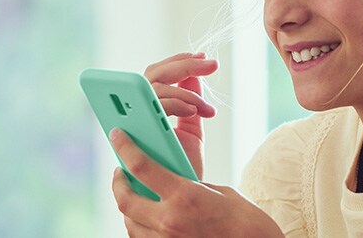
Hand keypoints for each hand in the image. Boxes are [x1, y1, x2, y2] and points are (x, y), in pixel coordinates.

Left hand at [110, 129, 283, 237]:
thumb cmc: (244, 220)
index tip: (118, 137)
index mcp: (185, 196)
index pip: (142, 167)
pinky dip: (140, 226)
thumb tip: (170, 181)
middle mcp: (170, 221)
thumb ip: (188, 185)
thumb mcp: (217, 192)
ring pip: (129, 223)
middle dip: (118, 183)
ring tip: (135, 194)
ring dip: (128, 207)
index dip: (125, 148)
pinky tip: (148, 217)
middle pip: (125, 199)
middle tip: (120, 172)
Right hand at [144, 52, 216, 178]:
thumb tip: (194, 76)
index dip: (174, 62)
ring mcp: (133, 126)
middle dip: (181, 64)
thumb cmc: (184, 168)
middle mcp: (134, 116)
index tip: (200, 56)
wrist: (186, 201)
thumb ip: (191, 105)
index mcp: (145, 112)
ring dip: (184, 89)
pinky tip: (196, 111)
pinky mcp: (137, 137)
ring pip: (152, 88)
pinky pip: (152, 108)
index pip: (154, 76)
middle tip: (209, 63)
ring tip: (205, 101)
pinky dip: (176, 104)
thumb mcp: (192, 133)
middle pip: (151, 75)